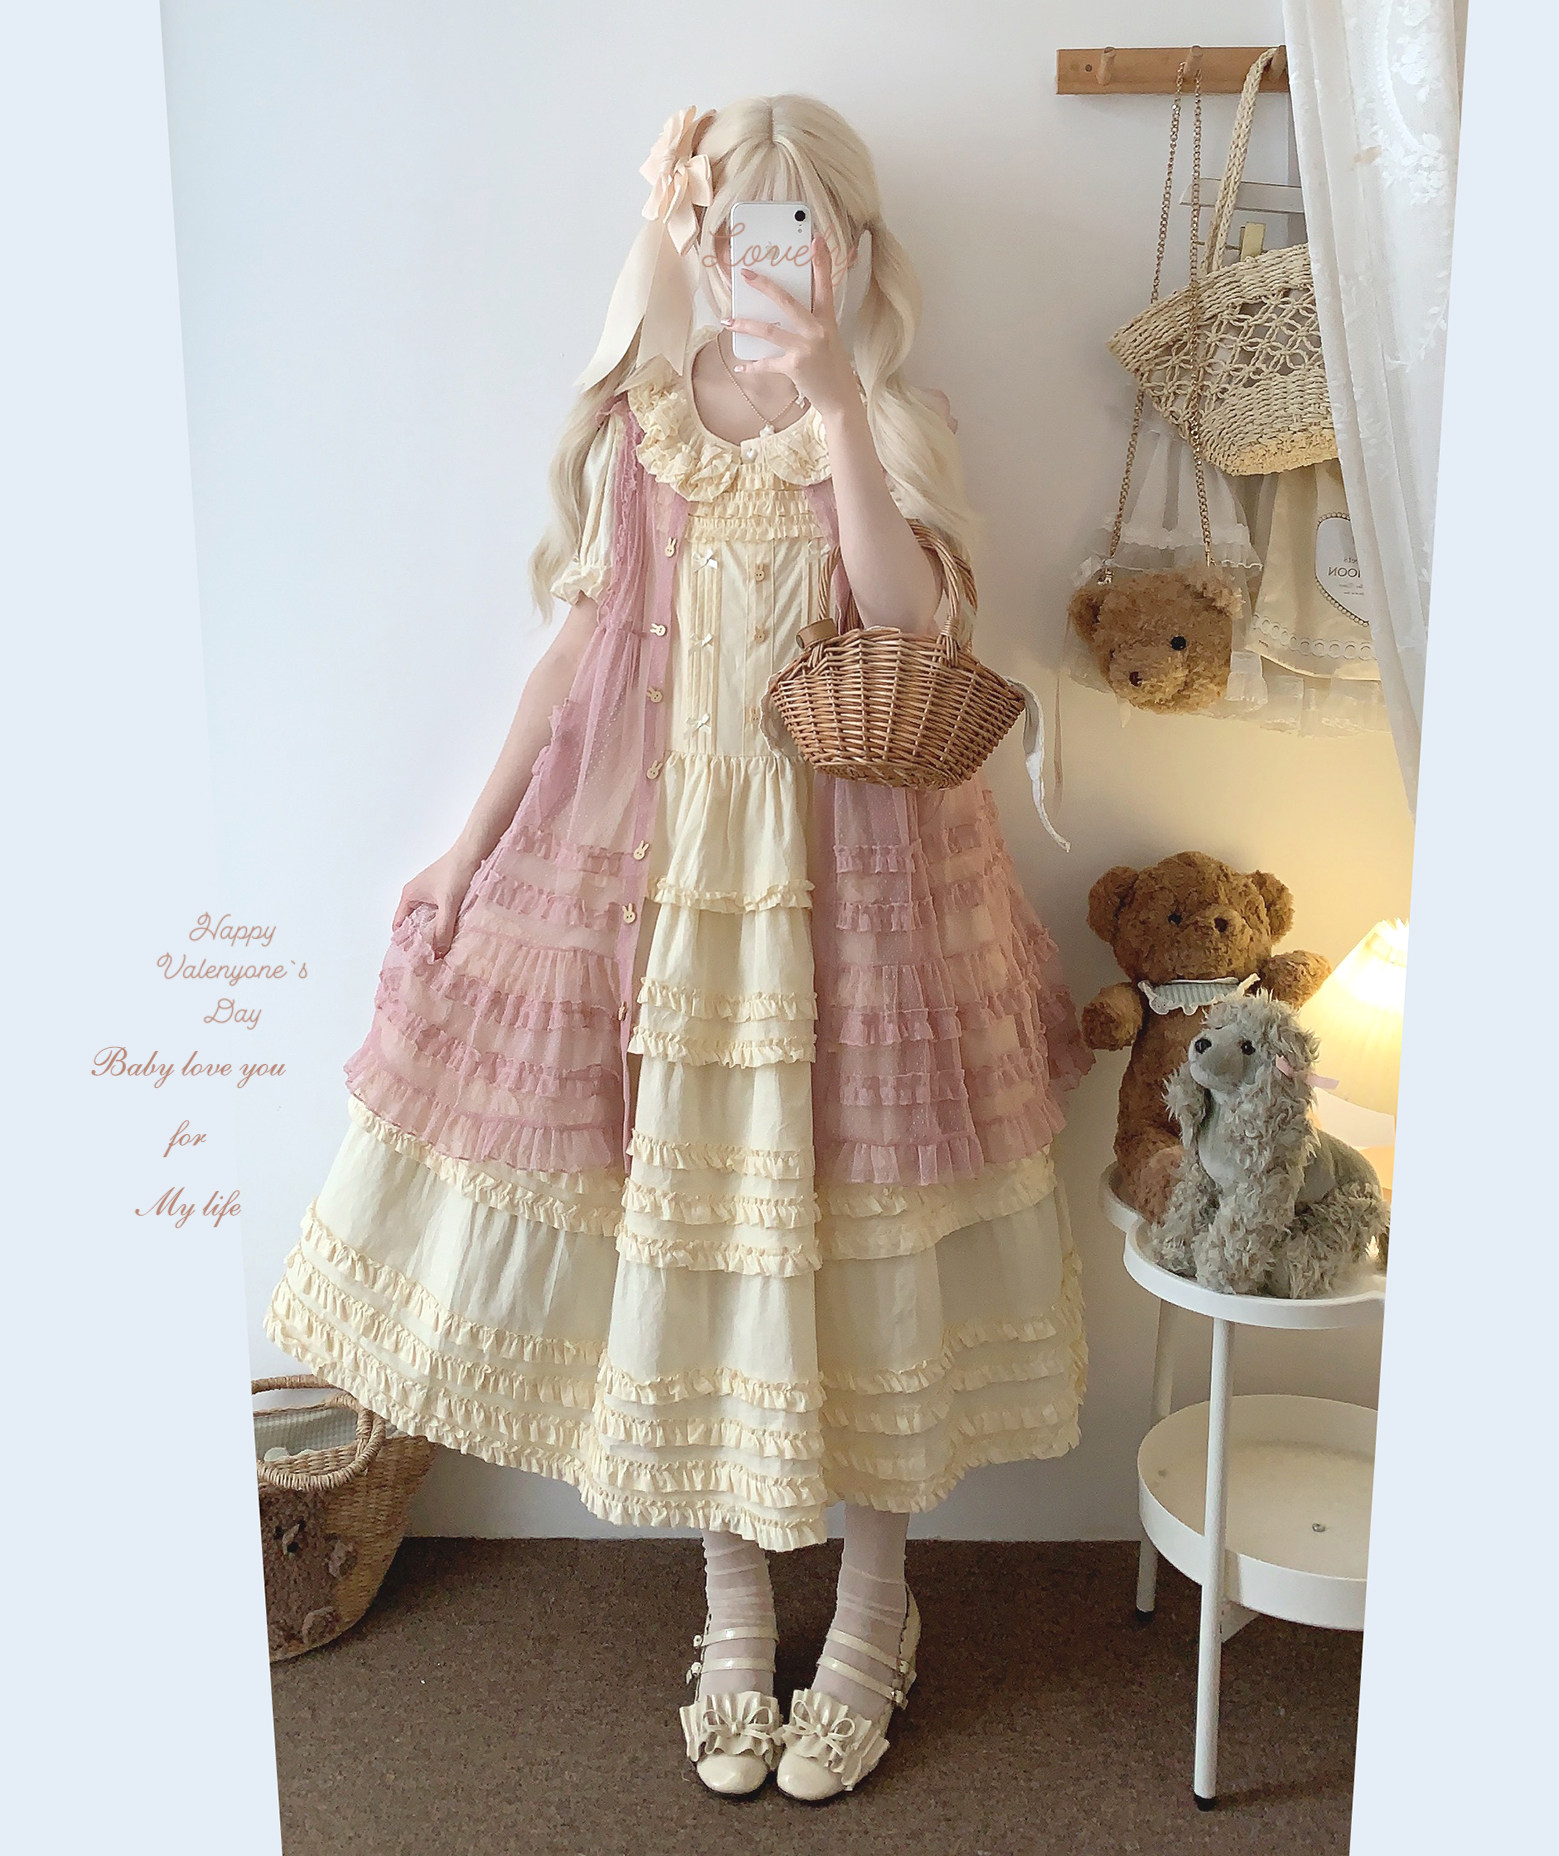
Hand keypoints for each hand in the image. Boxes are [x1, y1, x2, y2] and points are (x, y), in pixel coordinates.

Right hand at [393, 844, 483, 959]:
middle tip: (431, 958)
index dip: (405, 942)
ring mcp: (430, 895)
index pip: (399, 925)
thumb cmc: (457, 872)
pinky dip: (444, 924)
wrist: (474, 852)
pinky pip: (439, 915)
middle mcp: (416, 896)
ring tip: (442, 950)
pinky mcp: (444, 895)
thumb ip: (443, 929)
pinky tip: (453, 934)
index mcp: (409, 896)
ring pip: (428, 920)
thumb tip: (438, 953)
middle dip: (421, 940)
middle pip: (413, 924)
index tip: (415, 958)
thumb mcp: (448, 903)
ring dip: (434, 932)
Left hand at [723, 236, 859, 423]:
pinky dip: (752, 365)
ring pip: (769, 331)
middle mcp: (817, 330)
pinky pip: (767, 363)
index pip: (825, 285)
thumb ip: (810, 323)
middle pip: (787, 301)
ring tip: (728, 321)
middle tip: (746, 274)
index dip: (821, 261)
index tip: (816, 239)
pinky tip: (740, 366)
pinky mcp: (794, 367)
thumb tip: (782, 311)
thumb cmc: (832, 367)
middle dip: (764, 286)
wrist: (840, 399)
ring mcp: (805, 348)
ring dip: (745, 325)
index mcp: (827, 320)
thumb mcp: (829, 339)